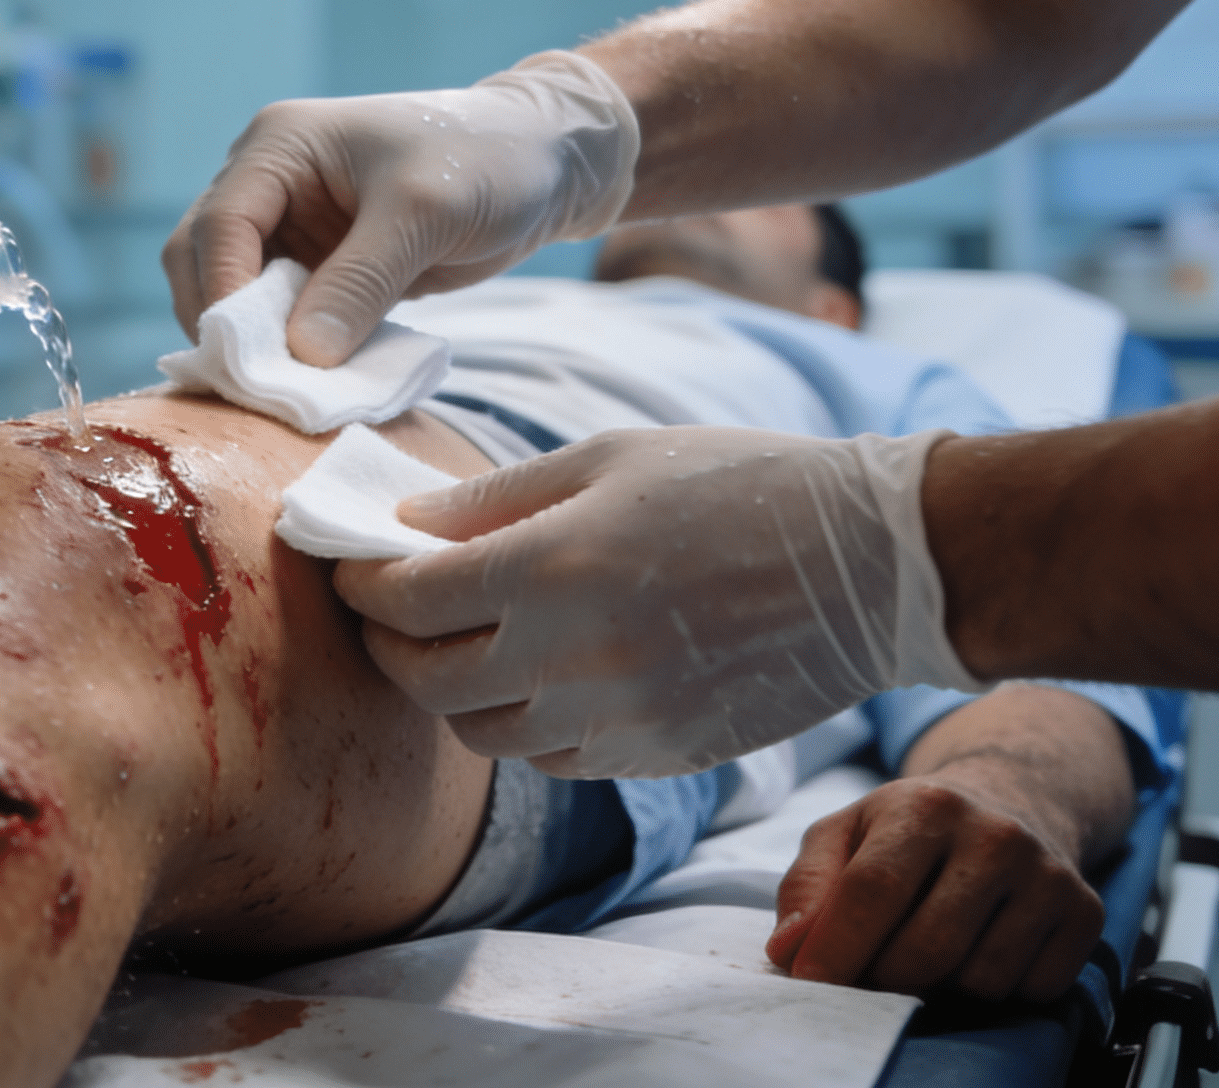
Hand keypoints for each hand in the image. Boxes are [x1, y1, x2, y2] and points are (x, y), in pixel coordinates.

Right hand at [163, 52, 637, 366]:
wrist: (545, 162)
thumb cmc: (486, 162)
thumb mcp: (423, 215)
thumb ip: (358, 283)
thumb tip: (300, 357)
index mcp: (279, 145)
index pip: (219, 223)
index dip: (221, 291)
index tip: (245, 358)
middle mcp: (270, 181)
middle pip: (203, 258)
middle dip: (223, 322)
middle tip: (254, 386)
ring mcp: (291, 224)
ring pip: (232, 291)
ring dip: (250, 341)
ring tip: (283, 390)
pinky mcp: (319, 264)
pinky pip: (279, 313)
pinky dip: (286, 347)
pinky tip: (309, 381)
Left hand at [332, 426, 978, 777]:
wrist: (870, 562)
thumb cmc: (737, 482)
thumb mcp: (606, 460)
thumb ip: (493, 499)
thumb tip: (403, 524)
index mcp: (553, 566)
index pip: (407, 597)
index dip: (360, 581)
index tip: (348, 561)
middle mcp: (574, 656)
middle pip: (424, 681)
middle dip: (385, 643)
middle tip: (382, 608)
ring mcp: (618, 719)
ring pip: (480, 734)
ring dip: (449, 690)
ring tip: (455, 641)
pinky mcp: (656, 757)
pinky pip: (550, 759)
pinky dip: (519, 723)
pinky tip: (532, 674)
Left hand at [768, 766, 1102, 999]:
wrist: (1011, 799)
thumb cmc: (910, 827)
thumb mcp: (845, 832)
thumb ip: (808, 887)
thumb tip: (789, 950)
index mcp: (924, 806)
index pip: (872, 891)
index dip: (836, 947)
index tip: (809, 981)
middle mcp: (994, 835)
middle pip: (926, 947)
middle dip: (885, 976)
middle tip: (870, 969)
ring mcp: (1047, 874)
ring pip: (979, 980)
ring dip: (942, 984)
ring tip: (930, 943)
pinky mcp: (1086, 911)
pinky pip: (1031, 990)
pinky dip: (998, 988)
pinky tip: (983, 946)